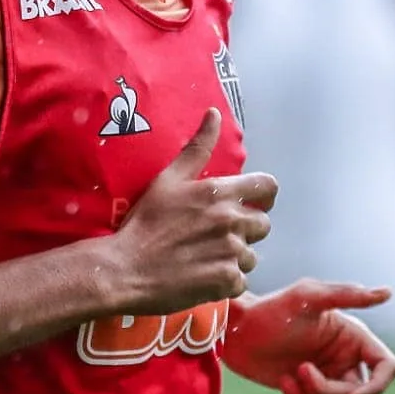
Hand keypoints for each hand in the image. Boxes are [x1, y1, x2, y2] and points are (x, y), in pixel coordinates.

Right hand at [110, 108, 278, 314]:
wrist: (126, 268)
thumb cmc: (145, 221)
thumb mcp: (168, 178)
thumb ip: (197, 147)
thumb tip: (215, 113)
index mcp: (219, 192)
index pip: (268, 187)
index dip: (264, 196)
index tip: (252, 203)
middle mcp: (231, 220)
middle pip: (263, 224)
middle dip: (246, 229)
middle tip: (218, 235)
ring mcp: (231, 252)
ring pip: (251, 255)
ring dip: (235, 257)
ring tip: (207, 258)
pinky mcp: (227, 280)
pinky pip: (241, 280)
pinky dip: (226, 280)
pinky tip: (204, 276)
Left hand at [223, 279, 394, 393]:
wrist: (236, 332)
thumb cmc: (270, 309)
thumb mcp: (307, 297)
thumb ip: (347, 294)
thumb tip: (388, 293)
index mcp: (353, 336)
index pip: (386, 367)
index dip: (378, 387)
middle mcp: (346, 357)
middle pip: (360, 393)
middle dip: (329, 391)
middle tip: (301, 370)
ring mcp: (329, 376)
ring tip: (289, 377)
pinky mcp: (310, 391)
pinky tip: (283, 382)